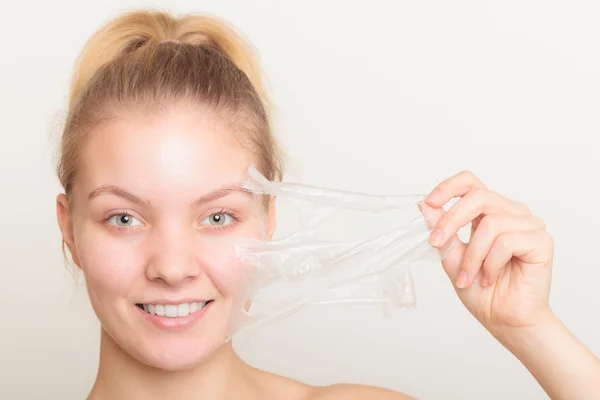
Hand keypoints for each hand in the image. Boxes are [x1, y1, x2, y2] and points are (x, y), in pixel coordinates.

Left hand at [419, 171, 554, 335]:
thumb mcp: (451, 258)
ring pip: (490, 223)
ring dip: (473, 255)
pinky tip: (491, 278)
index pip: (470, 183)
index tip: (429, 203)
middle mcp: (510, 212)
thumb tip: (424, 206)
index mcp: (488, 212)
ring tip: (470, 276)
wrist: (504, 320)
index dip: (448, 187)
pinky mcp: (541, 240)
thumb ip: (442, 232)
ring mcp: (528, 224)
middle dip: (451, 220)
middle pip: (478, 196)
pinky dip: (491, 263)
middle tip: (436, 243)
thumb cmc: (482, 291)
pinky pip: (507, 241)